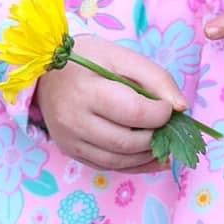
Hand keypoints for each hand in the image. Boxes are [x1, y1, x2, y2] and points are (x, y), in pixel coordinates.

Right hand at [34, 33, 184, 171]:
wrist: (43, 72)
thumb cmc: (85, 60)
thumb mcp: (121, 56)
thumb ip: (155, 77)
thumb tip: (180, 108)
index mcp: (86, 91)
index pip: (132, 113)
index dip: (159, 114)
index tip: (167, 108)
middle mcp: (73, 120)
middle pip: (126, 142)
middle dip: (155, 137)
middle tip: (166, 126)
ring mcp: (69, 140)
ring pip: (118, 161)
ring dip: (147, 155)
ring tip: (162, 141)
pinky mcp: (70, 151)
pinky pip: (107, 167)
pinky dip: (134, 165)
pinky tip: (152, 156)